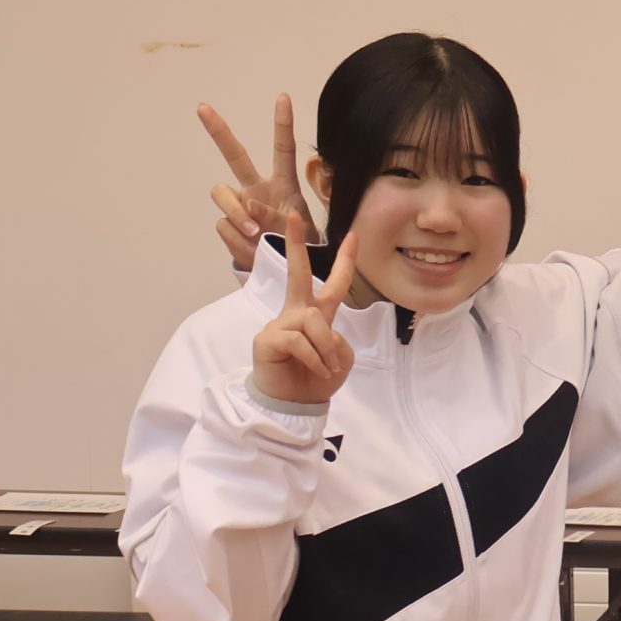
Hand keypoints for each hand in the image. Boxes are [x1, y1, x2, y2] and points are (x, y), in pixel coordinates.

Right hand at [199, 95, 312, 271]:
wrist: (287, 272)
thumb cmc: (300, 245)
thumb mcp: (300, 232)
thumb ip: (278, 218)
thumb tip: (249, 205)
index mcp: (283, 184)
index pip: (283, 149)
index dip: (282, 124)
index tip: (283, 97)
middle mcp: (257, 188)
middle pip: (234, 155)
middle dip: (218, 131)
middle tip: (203, 107)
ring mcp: (240, 205)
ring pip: (222, 195)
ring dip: (235, 213)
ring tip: (253, 233)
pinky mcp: (228, 225)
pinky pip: (225, 227)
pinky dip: (238, 242)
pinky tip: (251, 249)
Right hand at [251, 210, 359, 406]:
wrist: (294, 405)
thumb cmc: (315, 380)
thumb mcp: (340, 358)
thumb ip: (338, 339)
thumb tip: (323, 331)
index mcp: (315, 315)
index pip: (332, 284)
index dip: (343, 261)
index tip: (352, 235)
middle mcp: (296, 314)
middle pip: (299, 274)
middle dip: (296, 245)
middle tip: (293, 215)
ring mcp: (279, 324)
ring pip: (313, 320)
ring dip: (327, 348)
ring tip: (325, 367)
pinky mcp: (267, 340)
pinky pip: (300, 341)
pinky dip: (315, 358)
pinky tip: (316, 370)